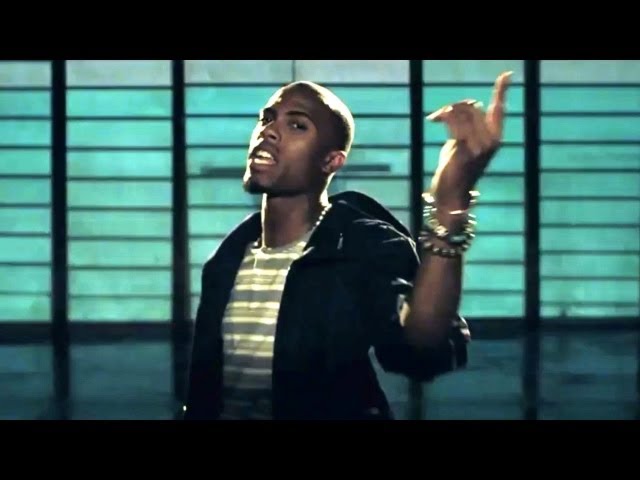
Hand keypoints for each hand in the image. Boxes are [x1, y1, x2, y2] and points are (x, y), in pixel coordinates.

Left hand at [427, 71, 512, 210]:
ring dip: (446, 112)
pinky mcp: (466, 150)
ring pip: (463, 113)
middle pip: (473, 107)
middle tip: (439, 114)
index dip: (502, 91)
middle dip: (455, 106)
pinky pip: (454, 123)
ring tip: (436, 118)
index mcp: (495, 138)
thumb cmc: (454, 168)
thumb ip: (466, 124)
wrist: (451, 193)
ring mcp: (481, 146)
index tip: (507, 74)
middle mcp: (492, 141)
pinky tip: (433, 120)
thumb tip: (464, 104)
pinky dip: (442, 117)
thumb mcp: (461, 142)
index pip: (499, 109)